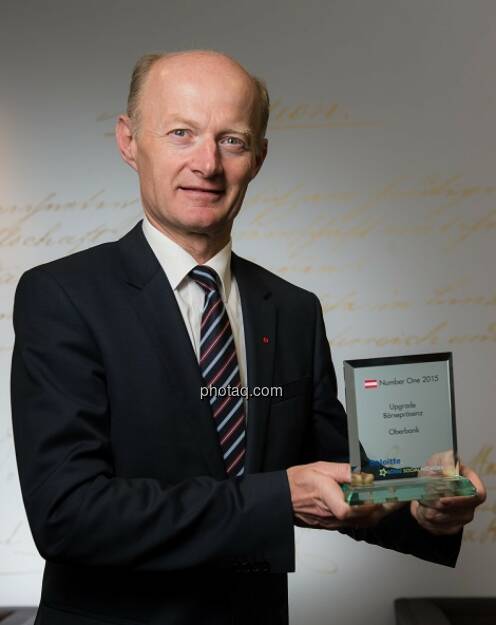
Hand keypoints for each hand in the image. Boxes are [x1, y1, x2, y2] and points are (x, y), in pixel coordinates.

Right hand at [286, 461, 403, 529]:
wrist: (283, 498)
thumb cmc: (298, 482)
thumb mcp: (320, 467)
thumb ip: (343, 471)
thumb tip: (363, 474)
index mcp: (326, 497)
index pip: (348, 509)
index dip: (366, 505)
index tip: (380, 495)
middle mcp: (331, 514)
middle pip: (363, 518)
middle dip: (384, 508)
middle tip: (400, 498)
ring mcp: (333, 522)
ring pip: (362, 522)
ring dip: (379, 513)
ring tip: (392, 501)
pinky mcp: (334, 524)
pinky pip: (355, 523)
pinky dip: (368, 516)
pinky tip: (374, 506)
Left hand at [410, 464, 486, 535]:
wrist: (426, 481)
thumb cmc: (437, 468)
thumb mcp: (439, 459)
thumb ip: (445, 462)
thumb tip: (449, 473)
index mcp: (472, 484)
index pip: (478, 496)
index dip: (461, 501)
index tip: (442, 500)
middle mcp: (471, 503)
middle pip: (461, 513)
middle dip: (438, 508)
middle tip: (422, 500)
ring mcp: (463, 517)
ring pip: (447, 522)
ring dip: (429, 513)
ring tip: (419, 502)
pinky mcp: (451, 527)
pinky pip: (439, 529)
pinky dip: (425, 521)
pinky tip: (420, 510)